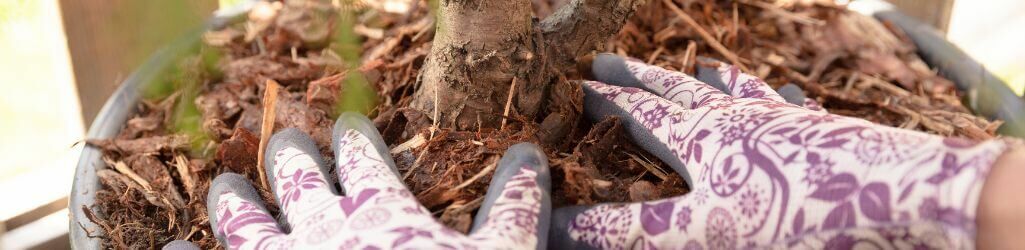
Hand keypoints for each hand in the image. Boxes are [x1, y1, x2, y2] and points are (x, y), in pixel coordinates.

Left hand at [201, 113, 550, 248]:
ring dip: (234, 201)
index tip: (350, 125)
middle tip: (288, 142)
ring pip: (244, 221)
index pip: (364, 157)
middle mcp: (322, 228)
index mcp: (381, 211)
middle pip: (298, 177)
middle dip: (293, 155)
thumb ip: (514, 206)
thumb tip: (532, 154)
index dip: (356, 137)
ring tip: (226, 188)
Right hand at [548, 54, 1016, 248]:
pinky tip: (785, 92)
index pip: (639, 112)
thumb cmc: (791, 217)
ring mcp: (781, 120)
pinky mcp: (822, 131)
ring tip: (701, 67)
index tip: (579, 86)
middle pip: (678, 90)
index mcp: (700, 138)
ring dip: (711, 80)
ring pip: (736, 90)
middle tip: (611, 59)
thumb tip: (558, 228)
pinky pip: (792, 105)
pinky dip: (779, 96)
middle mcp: (736, 117)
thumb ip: (629, 231)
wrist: (896, 198)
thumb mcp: (698, 232)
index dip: (606, 100)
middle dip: (641, 77)